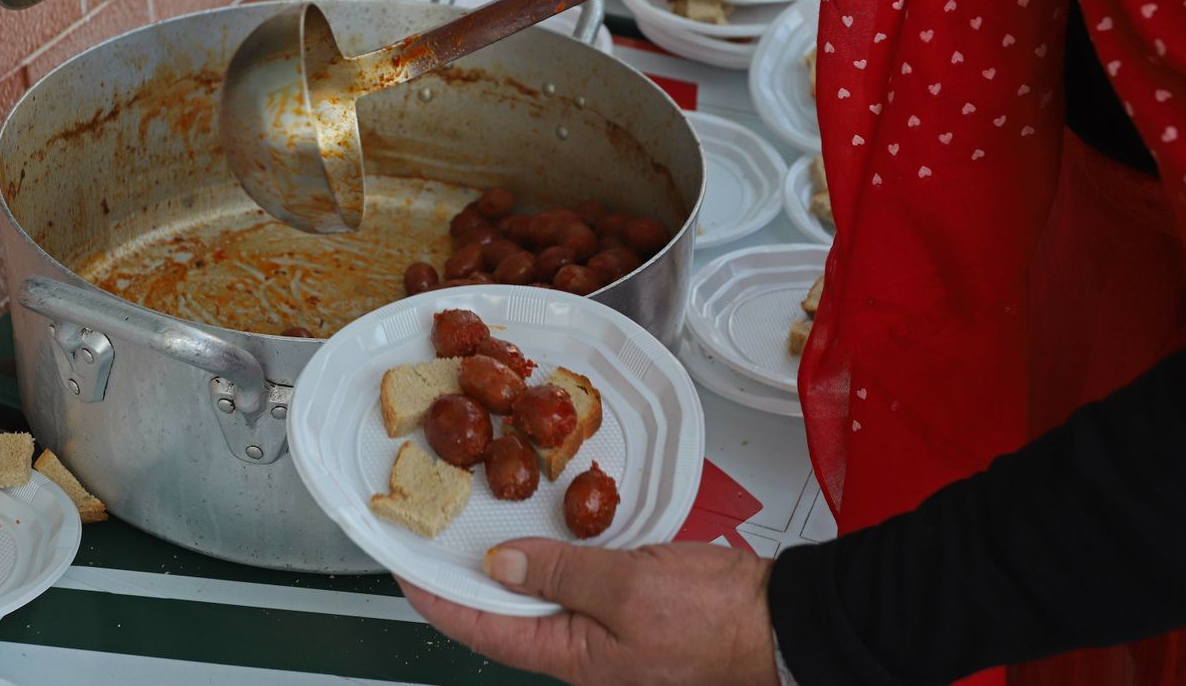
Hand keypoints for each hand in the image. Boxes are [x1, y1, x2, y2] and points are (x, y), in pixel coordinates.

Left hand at [400, 539, 777, 685]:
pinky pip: (576, 582)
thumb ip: (561, 573)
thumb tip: (501, 565)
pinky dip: (552, 555)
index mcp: (575, 658)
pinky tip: (542, 527)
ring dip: (507, 565)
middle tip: (432, 540)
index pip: (485, 632)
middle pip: (506, 617)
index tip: (404, 571)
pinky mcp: (630, 604)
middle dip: (466, 581)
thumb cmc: (716, 619)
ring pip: (540, 596)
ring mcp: (607, 629)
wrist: (781, 618)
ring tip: (472, 530)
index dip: (439, 600)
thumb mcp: (628, 589)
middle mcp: (584, 649)